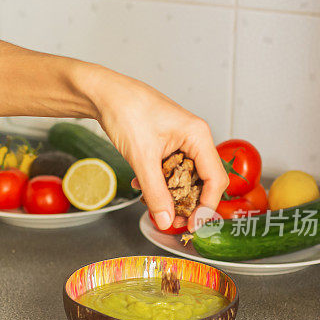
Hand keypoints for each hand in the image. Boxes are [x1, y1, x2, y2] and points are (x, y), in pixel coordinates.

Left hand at [86, 68, 227, 230]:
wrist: (103, 94)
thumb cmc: (126, 111)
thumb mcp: (142, 158)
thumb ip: (156, 192)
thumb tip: (166, 220)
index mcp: (198, 136)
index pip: (215, 179)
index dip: (207, 206)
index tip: (192, 225)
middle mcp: (194, 139)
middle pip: (202, 181)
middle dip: (187, 204)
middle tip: (171, 222)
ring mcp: (180, 142)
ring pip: (184, 178)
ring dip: (169, 194)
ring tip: (152, 206)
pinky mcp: (165, 145)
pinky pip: (169, 171)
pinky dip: (157, 183)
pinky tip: (140, 186)